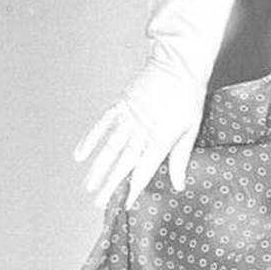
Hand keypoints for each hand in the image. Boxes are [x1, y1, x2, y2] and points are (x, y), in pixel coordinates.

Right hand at [75, 61, 206, 211]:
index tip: (125, 204)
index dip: (134, 189)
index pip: (144, 171)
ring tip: (87, 186)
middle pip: (122, 164)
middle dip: (109, 185)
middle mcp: (141, 133)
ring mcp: (128, 119)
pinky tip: (80, 155)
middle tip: (97, 202)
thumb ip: (180, 158)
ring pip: (109, 149)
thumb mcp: (190, 130)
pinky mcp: (119, 105)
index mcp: (160, 141)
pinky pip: (101, 125)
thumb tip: (179, 184)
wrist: (178, 65)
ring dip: (97, 168)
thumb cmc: (188, 97)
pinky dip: (89, 140)